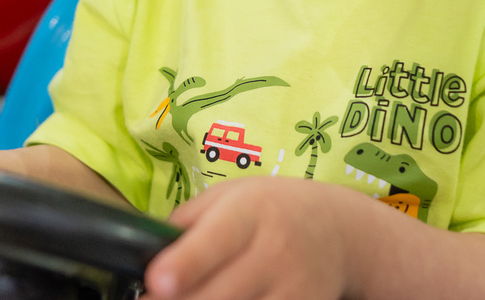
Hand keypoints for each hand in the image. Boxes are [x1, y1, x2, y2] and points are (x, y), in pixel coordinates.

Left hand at [143, 177, 364, 299]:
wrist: (339, 231)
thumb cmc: (271, 209)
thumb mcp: (231, 196)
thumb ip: (188, 222)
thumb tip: (145, 254)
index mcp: (251, 213)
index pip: (217, 240)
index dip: (187, 263)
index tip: (159, 279)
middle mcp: (275, 252)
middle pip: (217, 294)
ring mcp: (292, 291)